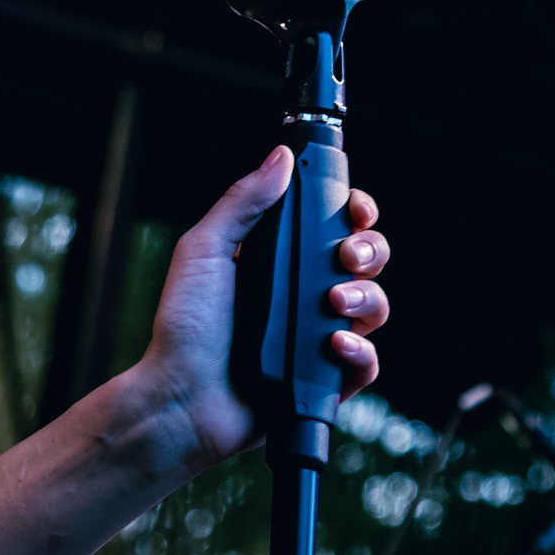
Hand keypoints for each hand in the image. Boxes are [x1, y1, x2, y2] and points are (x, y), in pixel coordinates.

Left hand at [137, 145, 390, 470]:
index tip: (355, 210)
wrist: (180, 397)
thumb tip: (280, 158)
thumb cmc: (183, 327)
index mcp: (277, 262)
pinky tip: (335, 346)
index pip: (332, 229)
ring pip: (374, 308)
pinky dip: (360, 353)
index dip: (354, 215)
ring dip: (366, 298)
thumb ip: (243, 203)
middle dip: (369, 251)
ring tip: (333, 302)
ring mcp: (316, 338)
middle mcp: (302, 297)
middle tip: (346, 256)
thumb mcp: (204, 251)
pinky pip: (366, 364)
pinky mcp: (324, 380)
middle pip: (365, 262)